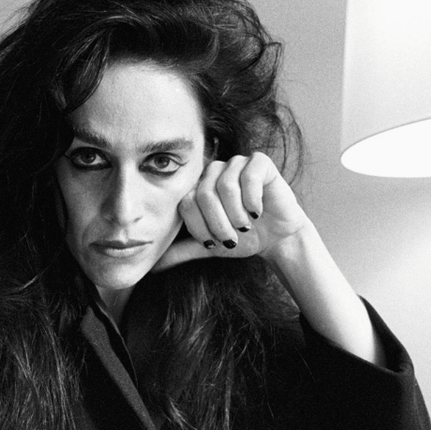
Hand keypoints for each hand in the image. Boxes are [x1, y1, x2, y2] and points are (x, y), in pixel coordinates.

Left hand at [153, 152, 309, 272]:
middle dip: (218, 224)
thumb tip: (152, 267)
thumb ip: (181, 251)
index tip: (213, 243)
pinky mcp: (260, 162)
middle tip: (232, 239)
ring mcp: (236, 164)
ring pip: (225, 186)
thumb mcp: (208, 247)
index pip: (186, 203)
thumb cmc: (242, 238)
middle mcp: (214, 171)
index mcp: (197, 187)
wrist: (278, 237)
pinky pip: (249, 176)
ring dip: (236, 214)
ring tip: (245, 226)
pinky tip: (258, 211)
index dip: (199, 227)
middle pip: (204, 194)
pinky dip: (252, 199)